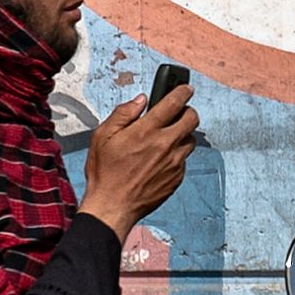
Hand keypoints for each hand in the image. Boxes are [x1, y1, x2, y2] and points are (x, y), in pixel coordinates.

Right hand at [77, 88, 196, 236]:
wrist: (113, 206)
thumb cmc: (105, 172)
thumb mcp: (103, 137)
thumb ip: (123, 114)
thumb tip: (140, 101)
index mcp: (146, 131)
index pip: (174, 103)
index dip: (182, 91)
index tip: (185, 89)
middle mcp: (165, 145)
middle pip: (192, 119)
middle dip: (188, 111)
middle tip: (178, 113)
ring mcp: (174, 163)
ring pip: (190, 140)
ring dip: (182, 134)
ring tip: (167, 138)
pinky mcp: (177, 178)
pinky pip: (183, 160)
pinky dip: (176, 155)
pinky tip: (160, 159)